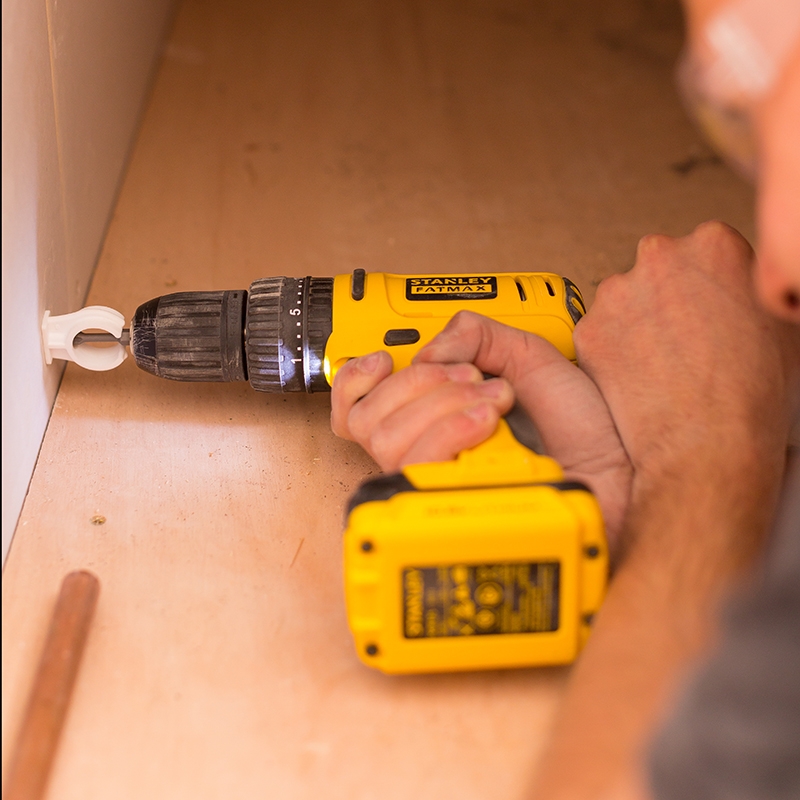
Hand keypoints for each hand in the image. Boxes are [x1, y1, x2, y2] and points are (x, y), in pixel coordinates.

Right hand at [331, 314, 631, 545]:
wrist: (619, 469)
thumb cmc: (582, 426)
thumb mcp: (529, 357)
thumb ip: (479, 334)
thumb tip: (427, 349)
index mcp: (434, 421)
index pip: (356, 412)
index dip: (354, 383)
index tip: (384, 360)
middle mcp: (428, 456)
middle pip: (369, 422)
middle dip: (420, 384)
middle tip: (474, 378)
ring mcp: (439, 486)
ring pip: (388, 442)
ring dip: (441, 404)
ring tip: (492, 401)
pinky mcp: (454, 506)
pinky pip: (418, 470)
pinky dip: (450, 430)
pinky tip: (487, 424)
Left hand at [575, 221, 799, 500]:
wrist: (706, 441)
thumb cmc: (750, 390)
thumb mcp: (779, 321)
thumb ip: (751, 288)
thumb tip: (746, 289)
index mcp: (714, 243)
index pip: (702, 252)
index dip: (705, 287)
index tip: (705, 309)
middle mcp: (660, 256)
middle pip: (657, 270)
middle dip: (665, 299)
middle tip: (683, 340)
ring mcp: (618, 292)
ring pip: (623, 300)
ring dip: (634, 324)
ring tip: (661, 365)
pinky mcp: (589, 327)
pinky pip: (599, 334)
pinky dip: (610, 352)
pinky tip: (636, 377)